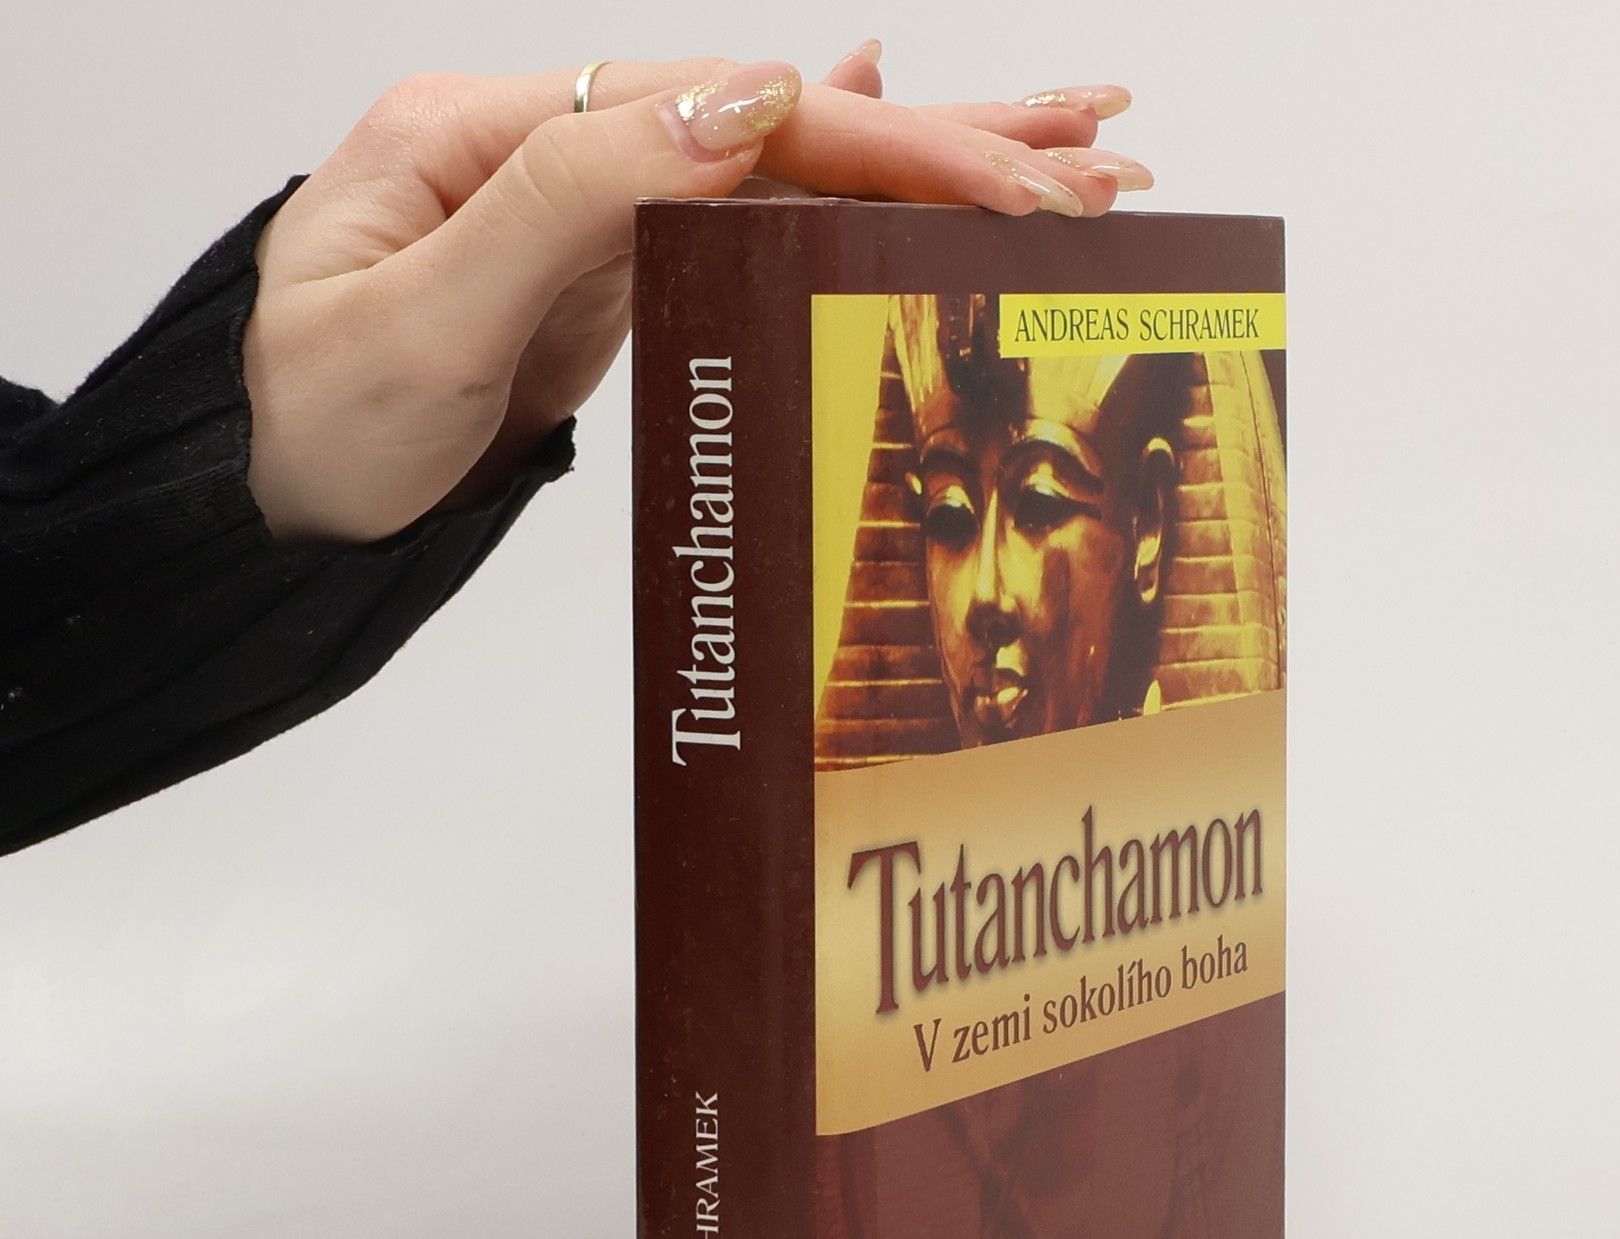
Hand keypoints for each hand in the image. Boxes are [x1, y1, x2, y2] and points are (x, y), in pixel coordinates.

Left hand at [243, 48, 1151, 543]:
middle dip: (940, 137)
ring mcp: (587, 207)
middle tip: (1090, 146)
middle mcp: (549, 148)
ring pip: (779, 165)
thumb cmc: (316, 422)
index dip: (866, 144)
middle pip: (772, 117)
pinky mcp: (611, 269)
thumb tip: (732, 106)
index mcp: (488, 132)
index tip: (987, 182)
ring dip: (922, 161)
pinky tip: (908, 146)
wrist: (279, 500)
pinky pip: (747, 219)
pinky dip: (843, 192)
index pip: (717, 116)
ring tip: (1058, 156)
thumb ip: (570, 201)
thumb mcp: (419, 315)